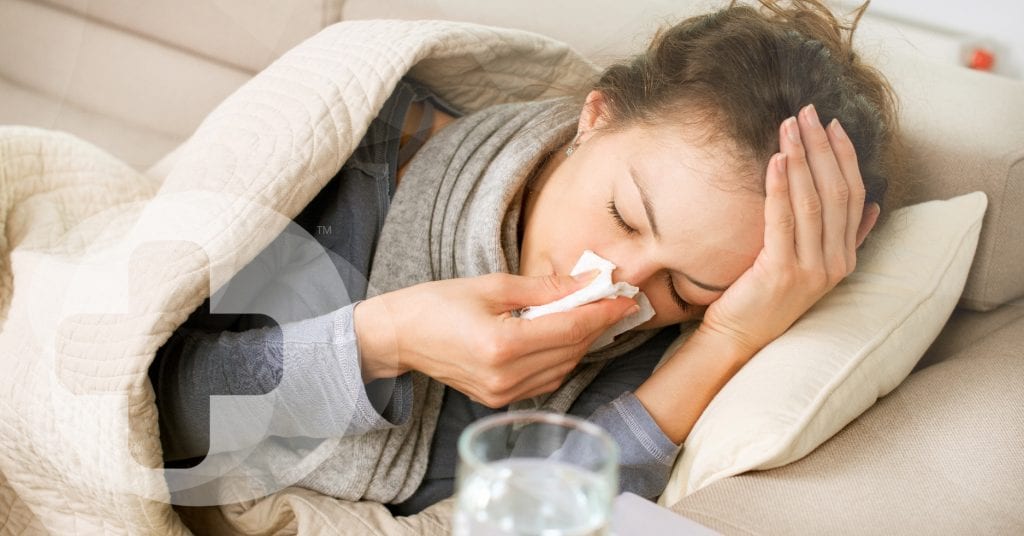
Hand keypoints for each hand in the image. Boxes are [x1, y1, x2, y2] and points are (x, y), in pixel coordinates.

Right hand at [353, 272, 638, 406]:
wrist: (399, 337)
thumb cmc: (438, 303)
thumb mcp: (492, 286)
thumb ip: (544, 288)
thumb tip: (586, 283)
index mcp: (502, 344)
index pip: (570, 329)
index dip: (602, 313)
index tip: (625, 298)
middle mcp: (505, 376)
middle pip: (571, 350)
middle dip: (596, 325)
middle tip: (612, 301)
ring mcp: (502, 394)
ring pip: (563, 369)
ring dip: (580, 343)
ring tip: (588, 316)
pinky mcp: (499, 400)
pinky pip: (545, 381)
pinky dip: (561, 359)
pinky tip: (562, 337)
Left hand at [698, 104, 879, 356]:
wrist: (739, 336)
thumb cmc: (766, 296)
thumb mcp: (811, 266)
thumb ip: (843, 239)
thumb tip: (872, 208)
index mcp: (845, 257)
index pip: (853, 195)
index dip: (844, 157)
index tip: (831, 124)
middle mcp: (834, 263)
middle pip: (835, 192)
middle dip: (821, 147)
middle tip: (807, 112)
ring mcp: (811, 270)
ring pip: (812, 202)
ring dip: (800, 159)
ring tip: (789, 127)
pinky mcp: (781, 273)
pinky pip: (783, 222)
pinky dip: (780, 188)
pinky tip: (774, 160)